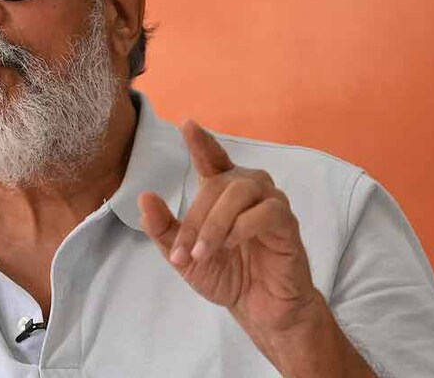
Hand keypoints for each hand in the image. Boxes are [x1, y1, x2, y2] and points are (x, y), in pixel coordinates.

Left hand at [139, 121, 317, 333]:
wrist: (257, 308)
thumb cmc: (225, 274)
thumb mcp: (183, 255)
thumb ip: (163, 228)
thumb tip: (145, 197)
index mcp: (222, 192)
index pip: (212, 159)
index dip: (202, 142)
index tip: (188, 125)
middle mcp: (248, 190)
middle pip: (218, 185)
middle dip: (195, 220)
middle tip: (184, 253)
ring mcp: (271, 203)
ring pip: (241, 192)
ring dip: (215, 224)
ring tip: (203, 253)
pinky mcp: (288, 222)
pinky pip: (267, 211)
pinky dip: (242, 227)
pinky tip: (231, 245)